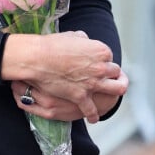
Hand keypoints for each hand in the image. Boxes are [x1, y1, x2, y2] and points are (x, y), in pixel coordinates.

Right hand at [1, 31, 127, 123]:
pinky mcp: (81, 96)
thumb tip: (85, 40)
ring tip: (113, 96)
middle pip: (115, 71)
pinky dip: (94, 115)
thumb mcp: (72, 36)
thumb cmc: (51, 46)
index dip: (102, 60)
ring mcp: (93, 83)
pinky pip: (92, 109)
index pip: (109, 57)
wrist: (37, 59)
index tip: (97, 63)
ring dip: (116, 92)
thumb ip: (83, 40)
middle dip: (112, 74)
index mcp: (101, 50)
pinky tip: (93, 118)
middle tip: (109, 77)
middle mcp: (101, 67)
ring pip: (117, 89)